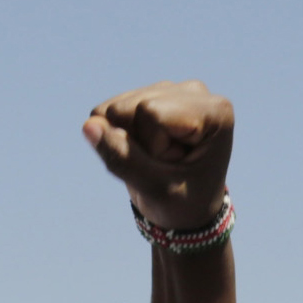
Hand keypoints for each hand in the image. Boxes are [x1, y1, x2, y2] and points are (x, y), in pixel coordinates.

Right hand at [84, 81, 233, 231]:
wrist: (188, 212)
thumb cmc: (182, 205)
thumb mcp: (156, 189)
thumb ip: (123, 159)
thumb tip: (88, 125)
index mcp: (214, 111)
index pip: (151, 113)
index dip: (151, 148)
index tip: (174, 167)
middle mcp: (195, 92)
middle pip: (130, 107)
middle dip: (136, 142)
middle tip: (163, 165)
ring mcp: (172, 90)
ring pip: (115, 108)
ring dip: (126, 140)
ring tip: (156, 159)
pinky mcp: (150, 95)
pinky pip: (108, 110)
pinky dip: (118, 135)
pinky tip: (144, 148)